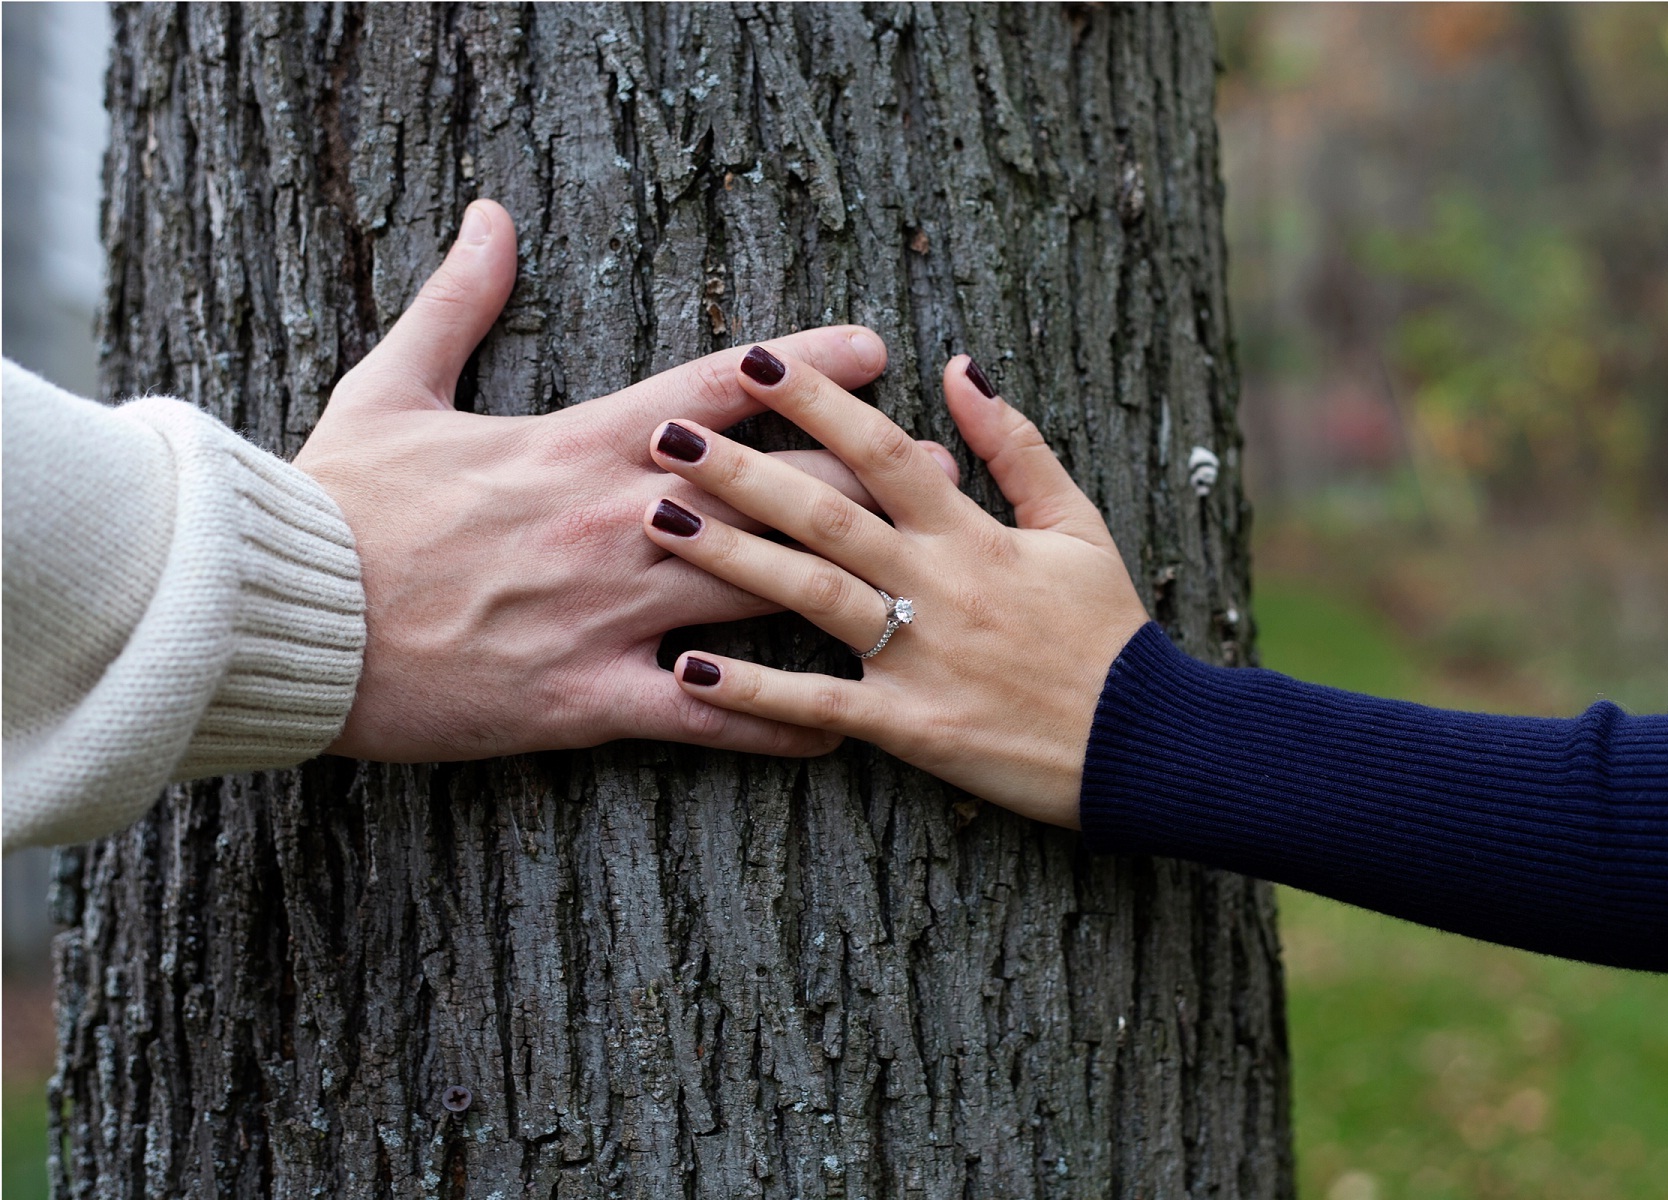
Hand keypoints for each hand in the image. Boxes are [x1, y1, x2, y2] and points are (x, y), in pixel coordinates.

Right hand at [295, 200, 956, 761]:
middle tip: (942, 474)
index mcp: (580, 442)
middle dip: (865, 480)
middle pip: (772, 492)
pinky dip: (778, 724)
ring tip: (927, 588)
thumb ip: (457, 302)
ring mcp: (611, 612)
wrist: (283, 616)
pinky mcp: (588, 698)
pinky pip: (708, 715)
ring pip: (761, 595)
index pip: (720, 389)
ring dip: (850, 588)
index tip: (876, 349)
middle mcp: (618, 520)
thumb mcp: (392, 386)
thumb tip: (487, 219)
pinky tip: (842, 730)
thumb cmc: (338, 502)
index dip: (809, 364)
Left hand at [640, 347, 1150, 827]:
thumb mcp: (1077, 524)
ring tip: (657, 520)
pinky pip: (819, 706)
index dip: (814, 400)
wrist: (1145, 742)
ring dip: (729, 557)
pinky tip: (689, 670)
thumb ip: (1017, 445)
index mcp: (972, 533)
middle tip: (665, 433)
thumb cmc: (1107, 630)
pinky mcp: (909, 727)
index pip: (880, 449)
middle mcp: (937, 585)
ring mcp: (919, 657)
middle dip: (741, 468)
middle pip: (825, 513)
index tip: (753, 361)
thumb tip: (963, 365)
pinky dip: (754, 692)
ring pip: (811, 594)